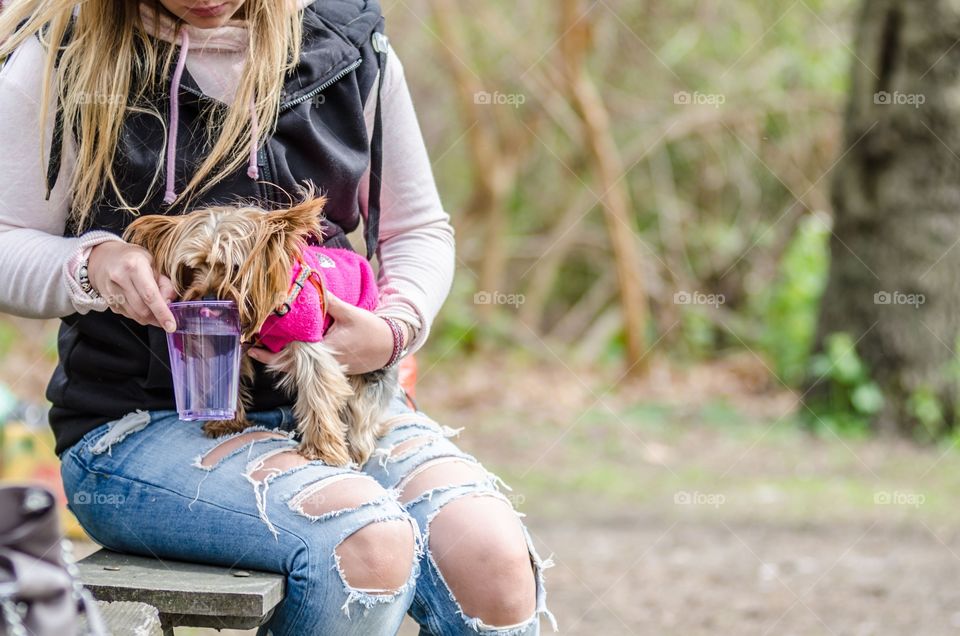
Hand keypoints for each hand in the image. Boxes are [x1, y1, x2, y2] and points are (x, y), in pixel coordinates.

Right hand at [87, 241, 176, 331]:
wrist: (103, 257)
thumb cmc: (133, 258)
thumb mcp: (153, 263)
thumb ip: (164, 283)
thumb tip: (169, 302)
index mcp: (134, 266)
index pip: (150, 295)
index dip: (162, 313)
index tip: (171, 325)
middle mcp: (120, 278)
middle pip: (142, 309)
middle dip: (157, 318)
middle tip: (166, 318)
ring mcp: (111, 291)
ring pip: (134, 315)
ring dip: (148, 318)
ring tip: (156, 312)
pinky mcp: (107, 300)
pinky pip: (126, 315)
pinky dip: (137, 315)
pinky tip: (141, 306)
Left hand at [248, 293, 402, 373]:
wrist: (390, 345)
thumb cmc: (371, 329)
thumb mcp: (349, 312)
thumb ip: (329, 301)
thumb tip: (312, 283)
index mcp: (326, 350)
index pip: (293, 355)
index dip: (271, 353)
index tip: (254, 347)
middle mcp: (325, 364)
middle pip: (291, 366)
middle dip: (270, 359)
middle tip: (251, 350)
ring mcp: (329, 369)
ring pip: (300, 370)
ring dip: (281, 361)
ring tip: (262, 352)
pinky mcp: (334, 369)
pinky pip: (310, 369)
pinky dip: (296, 362)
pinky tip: (285, 353)